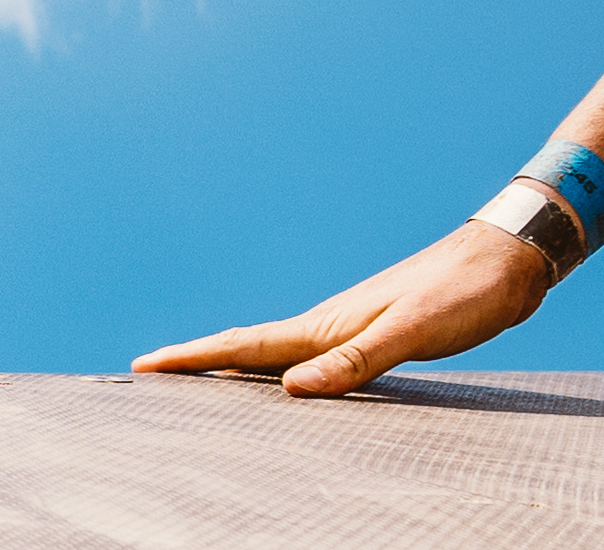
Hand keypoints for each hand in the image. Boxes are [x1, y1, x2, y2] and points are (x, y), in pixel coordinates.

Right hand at [132, 218, 554, 395]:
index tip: (143, 365)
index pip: (244, 345)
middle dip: (196, 360)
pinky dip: (279, 368)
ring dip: (232, 363)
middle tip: (151, 372)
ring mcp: (347, 327)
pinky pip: (307, 357)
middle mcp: (327, 325)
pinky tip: (286, 378)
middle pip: (247, 347)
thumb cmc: (463, 294)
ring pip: (274, 351)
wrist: (506, 260)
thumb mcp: (411, 330)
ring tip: (199, 378)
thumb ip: (355, 360)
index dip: (192, 357)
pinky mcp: (372, 333)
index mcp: (326, 326)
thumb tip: (293, 390)